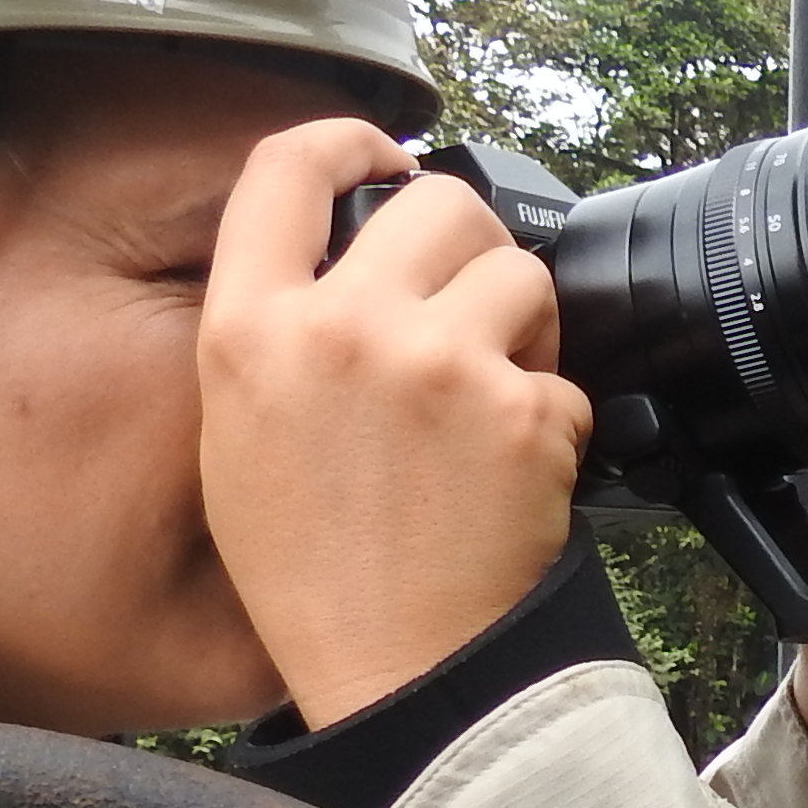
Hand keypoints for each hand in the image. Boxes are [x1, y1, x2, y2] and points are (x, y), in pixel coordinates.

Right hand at [196, 125, 590, 728]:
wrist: (397, 668)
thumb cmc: (317, 570)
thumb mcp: (242, 432)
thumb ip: (281, 330)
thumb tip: (346, 259)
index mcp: (251, 329)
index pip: (282, 168)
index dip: (347, 140)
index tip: (385, 152)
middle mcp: (342, 328)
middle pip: (438, 204)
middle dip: (471, 245)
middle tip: (472, 308)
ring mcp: (438, 364)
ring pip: (520, 275)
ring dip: (525, 327)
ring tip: (496, 399)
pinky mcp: (521, 410)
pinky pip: (564, 377)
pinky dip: (556, 419)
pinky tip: (515, 473)